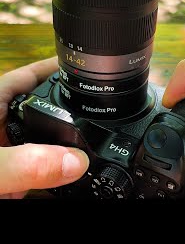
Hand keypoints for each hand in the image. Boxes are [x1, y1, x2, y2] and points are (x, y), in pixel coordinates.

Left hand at [0, 57, 89, 198]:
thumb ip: (23, 165)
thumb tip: (74, 161)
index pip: (28, 78)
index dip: (57, 69)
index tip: (89, 68)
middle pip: (45, 111)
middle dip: (73, 112)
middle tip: (106, 113)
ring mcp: (5, 159)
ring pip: (46, 148)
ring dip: (70, 151)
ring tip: (102, 149)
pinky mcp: (8, 184)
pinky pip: (41, 178)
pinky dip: (60, 183)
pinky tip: (79, 186)